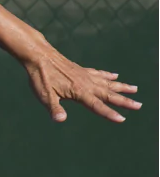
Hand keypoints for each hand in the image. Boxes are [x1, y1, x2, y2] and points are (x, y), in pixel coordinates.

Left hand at [22, 47, 140, 122]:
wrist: (39, 56)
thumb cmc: (40, 77)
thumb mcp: (44, 96)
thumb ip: (54, 108)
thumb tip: (60, 120)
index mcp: (79, 92)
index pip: (97, 105)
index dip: (109, 113)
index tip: (122, 119)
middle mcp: (86, 83)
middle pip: (109, 94)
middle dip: (124, 101)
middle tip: (139, 105)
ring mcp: (85, 75)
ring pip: (108, 82)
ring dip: (121, 87)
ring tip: (135, 89)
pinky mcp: (81, 69)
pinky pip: (99, 73)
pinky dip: (108, 75)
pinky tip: (115, 75)